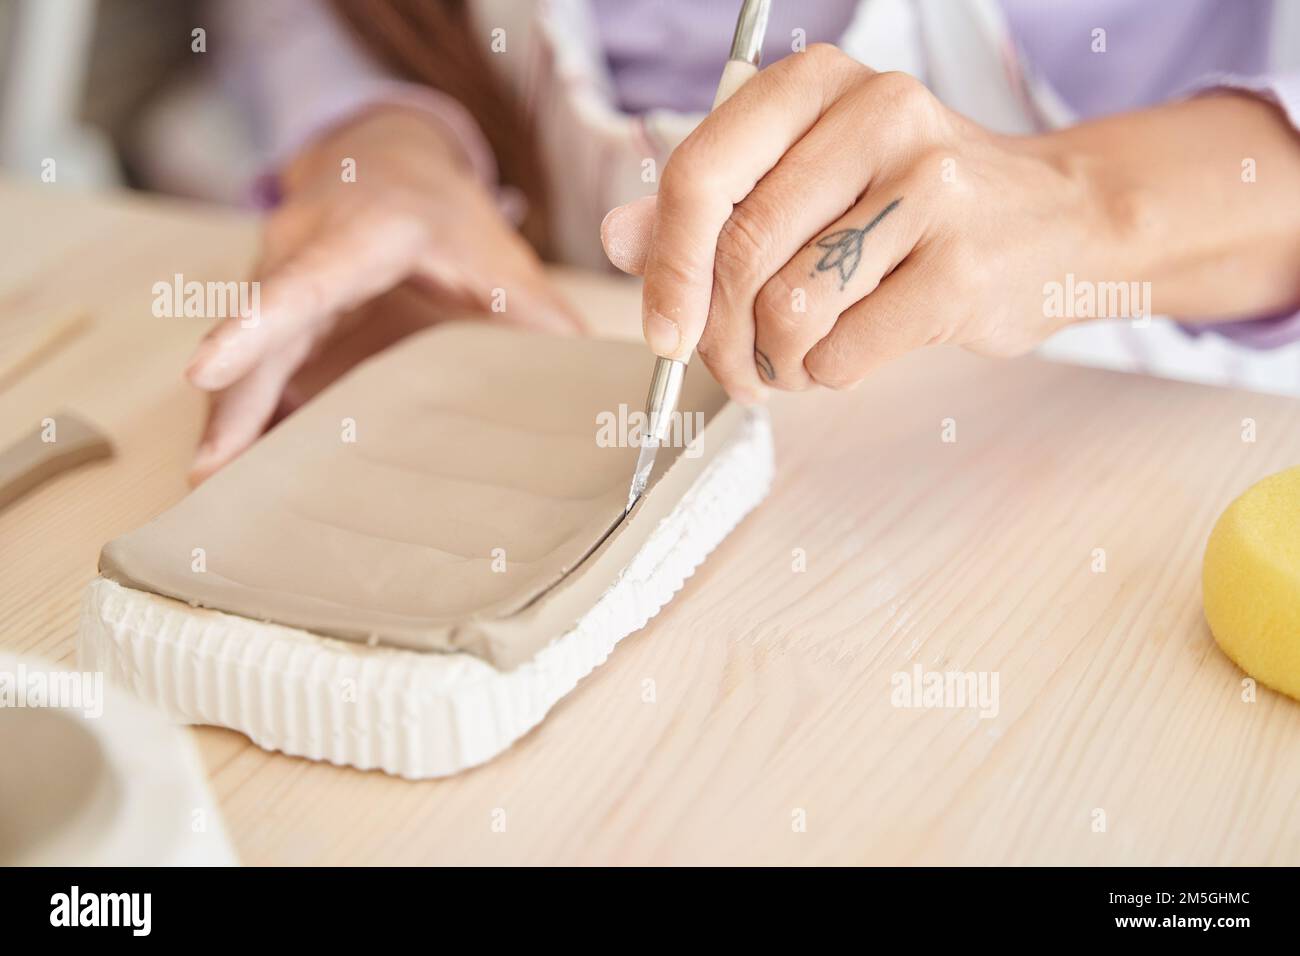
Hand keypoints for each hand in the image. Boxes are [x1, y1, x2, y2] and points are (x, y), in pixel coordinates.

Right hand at [185, 108, 579, 482]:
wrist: (389, 164)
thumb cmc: (444, 215)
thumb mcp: (496, 256)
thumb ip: (539, 316)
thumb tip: (595, 375)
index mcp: (362, 233)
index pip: (303, 282)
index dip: (255, 327)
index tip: (204, 369)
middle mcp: (303, 249)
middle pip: (258, 333)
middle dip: (230, 404)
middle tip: (210, 477)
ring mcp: (275, 278)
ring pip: (243, 355)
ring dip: (228, 420)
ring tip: (214, 491)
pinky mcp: (270, 311)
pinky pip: (250, 366)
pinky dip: (243, 414)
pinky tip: (236, 469)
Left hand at [600, 44, 1113, 399]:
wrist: (1058, 221)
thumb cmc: (917, 205)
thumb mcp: (811, 179)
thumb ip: (713, 206)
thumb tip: (619, 238)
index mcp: (819, 84)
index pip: (701, 174)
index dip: (666, 267)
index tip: (663, 329)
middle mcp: (877, 115)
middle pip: (739, 252)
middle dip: (718, 335)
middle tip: (730, 367)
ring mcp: (929, 187)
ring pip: (788, 307)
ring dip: (773, 361)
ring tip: (794, 359)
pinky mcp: (962, 266)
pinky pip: (844, 351)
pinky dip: (826, 375)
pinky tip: (845, 357)